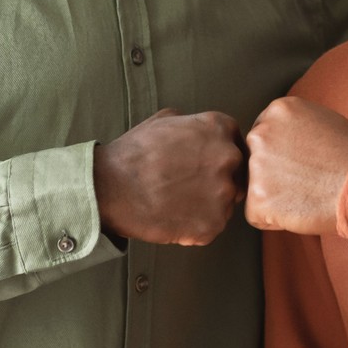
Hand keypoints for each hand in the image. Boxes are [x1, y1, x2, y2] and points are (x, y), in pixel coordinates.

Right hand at [95, 108, 243, 245]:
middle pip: (236, 174)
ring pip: (226, 202)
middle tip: (189, 187)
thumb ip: (192, 124)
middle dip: (217, 181)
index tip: (206, 166)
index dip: (220, 158)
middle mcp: (228, 157)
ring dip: (208, 205)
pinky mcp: (213, 223)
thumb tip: (199, 130)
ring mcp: (223, 193)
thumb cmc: (133, 154)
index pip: (236, 144)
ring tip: (177, 203)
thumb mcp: (163, 120)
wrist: (111, 187)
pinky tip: (174, 217)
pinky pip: (212, 226)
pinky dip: (196, 226)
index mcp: (218, 128)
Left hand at [244, 98, 347, 235]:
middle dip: (275, 176)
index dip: (285, 157)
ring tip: (308, 194)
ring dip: (276, 197)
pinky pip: (256, 215)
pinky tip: (302, 209)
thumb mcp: (321, 120)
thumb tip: (278, 140)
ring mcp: (256, 165)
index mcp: (277, 110)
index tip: (308, 164)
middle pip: (255, 162)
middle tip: (308, 181)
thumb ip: (292, 126)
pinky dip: (276, 220)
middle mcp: (260, 133)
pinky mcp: (257, 197)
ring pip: (255, 189)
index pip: (265, 139)